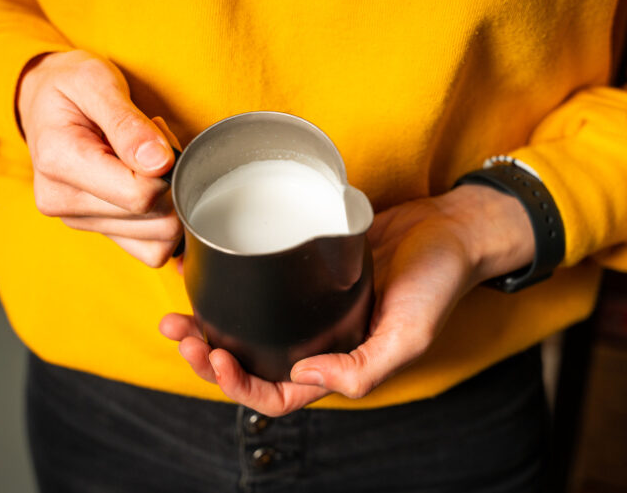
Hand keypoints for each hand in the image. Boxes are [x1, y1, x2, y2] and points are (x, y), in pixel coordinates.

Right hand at [17, 50, 181, 266]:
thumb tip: (159, 163)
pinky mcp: (97, 231)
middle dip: (172, 181)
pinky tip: (151, 189)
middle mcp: (63, 202)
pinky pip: (151, 249)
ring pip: (159, 239)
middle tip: (155, 145)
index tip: (156, 135)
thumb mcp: (95, 81)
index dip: (167, 167)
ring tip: (149, 164)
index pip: (139, 194)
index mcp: (59, 162)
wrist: (43, 101)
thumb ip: (128, 122)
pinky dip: (164, 222)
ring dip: (171, 201)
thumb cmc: (70, 87)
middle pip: (155, 220)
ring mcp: (79, 221)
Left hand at [159, 184, 533, 415]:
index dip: (240, 387)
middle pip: (251, 366)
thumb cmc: (437, 282)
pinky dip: (230, 292)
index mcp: (340, 366)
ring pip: (249, 332)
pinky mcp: (306, 274)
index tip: (216, 357)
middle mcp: (320, 342)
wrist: (449, 229)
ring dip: (210, 329)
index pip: (278, 396)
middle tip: (181, 335)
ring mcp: (310, 308)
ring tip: (178, 316)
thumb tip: (304, 379)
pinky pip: (261, 291)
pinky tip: (205, 279)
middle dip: (209, 358)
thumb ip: (363, 370)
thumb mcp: (408, 335)